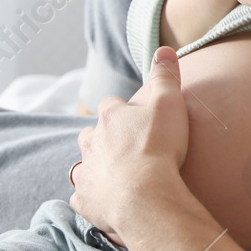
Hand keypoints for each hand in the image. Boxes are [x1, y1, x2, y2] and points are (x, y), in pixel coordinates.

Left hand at [70, 46, 190, 245]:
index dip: (123, 110)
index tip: (137, 117)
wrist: (145, 196)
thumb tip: (163, 49)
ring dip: (94, 166)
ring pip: (82, 165)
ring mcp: (86, 173)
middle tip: (123, 146)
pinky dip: (90, 198)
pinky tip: (103, 201)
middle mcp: (91, 142)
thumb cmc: (158, 147)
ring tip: (112, 173)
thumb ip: (165, 76)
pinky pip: (81, 198)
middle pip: (90, 134)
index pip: (111, 105)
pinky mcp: (85, 200)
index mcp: (110, 117)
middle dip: (102, 138)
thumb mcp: (169, 103)